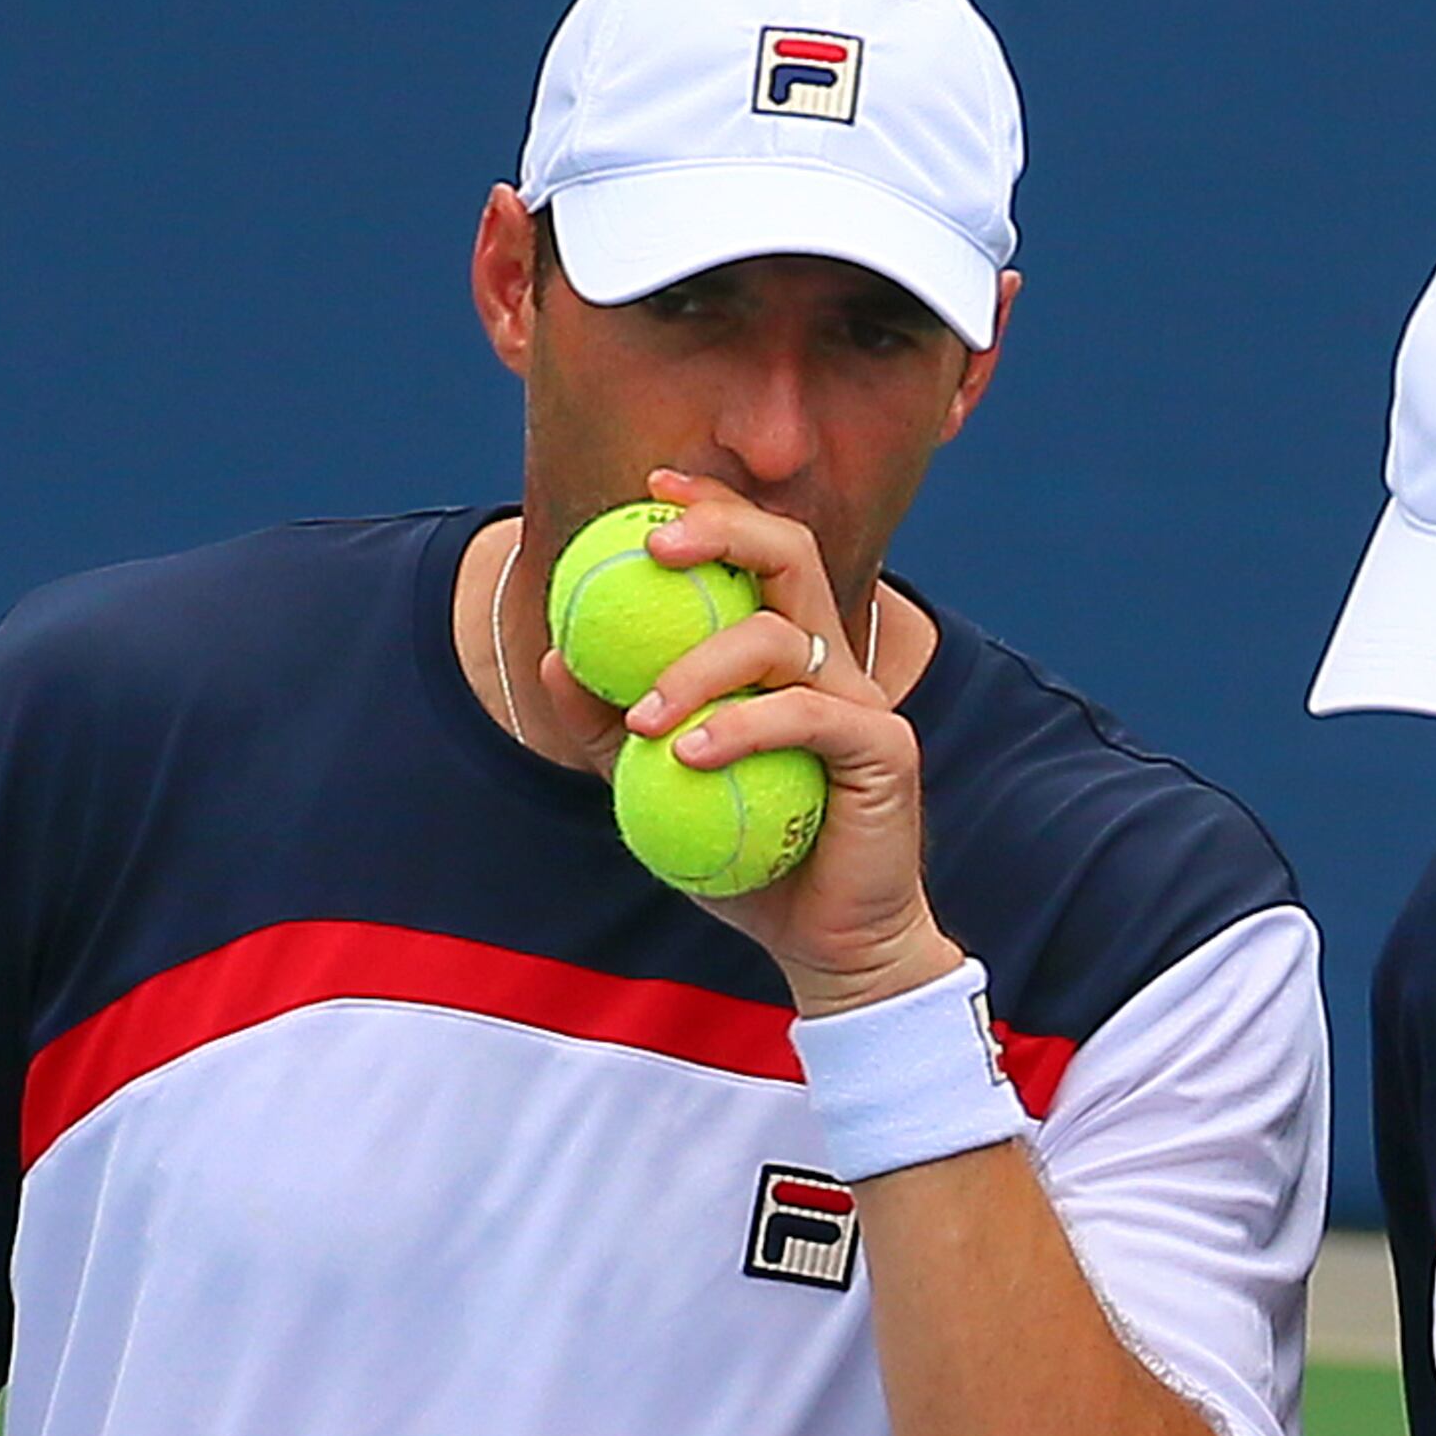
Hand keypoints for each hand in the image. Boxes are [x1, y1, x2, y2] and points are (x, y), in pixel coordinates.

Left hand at [585, 473, 955, 1014]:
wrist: (830, 946)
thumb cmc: (751, 868)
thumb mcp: (657, 799)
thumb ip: (608, 733)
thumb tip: (553, 660)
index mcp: (789, 653)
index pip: (757, 551)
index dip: (712, 506)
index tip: (650, 489)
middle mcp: (831, 660)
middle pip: (788, 552)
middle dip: (721, 530)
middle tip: (652, 548)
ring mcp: (862, 700)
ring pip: (782, 637)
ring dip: (699, 665)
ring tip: (642, 721)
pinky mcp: (882, 747)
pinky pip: (805, 715)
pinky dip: (742, 727)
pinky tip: (690, 755)